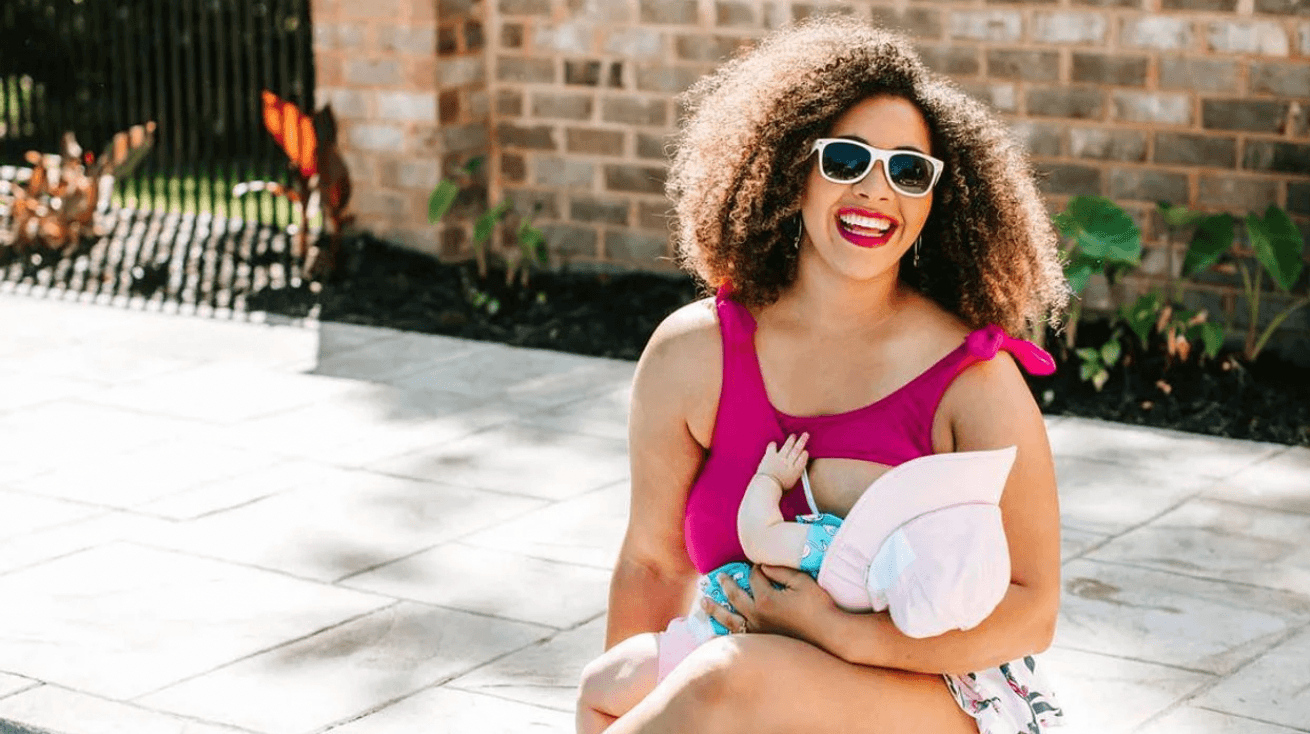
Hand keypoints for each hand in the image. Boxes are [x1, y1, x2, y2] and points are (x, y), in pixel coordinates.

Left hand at [701, 564, 832, 639]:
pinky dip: (725, 632)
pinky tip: (717, 632)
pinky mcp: (763, 643)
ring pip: (730, 619)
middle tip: (718, 577)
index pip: (754, 577)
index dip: (756, 568)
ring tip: (704, 602)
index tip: (758, 564)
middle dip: (726, 584)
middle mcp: (757, 616)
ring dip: (715, 609)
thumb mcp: (802, 582)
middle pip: (735, 596)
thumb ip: (780, 571)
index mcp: (765, 599)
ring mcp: (758, 631)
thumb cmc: (819, 606)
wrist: (830, 635)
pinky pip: (738, 637)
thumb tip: (762, 565)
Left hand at [755, 433, 808, 489]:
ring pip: (787, 446)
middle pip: (797, 450)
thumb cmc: (777, 489)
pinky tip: (774, 443)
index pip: (803, 459)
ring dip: (791, 440)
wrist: (767, 486)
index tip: (805, 451)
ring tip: (793, 436)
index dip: (805, 454)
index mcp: (795, 471)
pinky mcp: (770, 456)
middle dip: (802, 441)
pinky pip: (773, 447)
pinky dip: (773, 445)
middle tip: (805, 434)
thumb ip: (793, 477)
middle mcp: (789, 463)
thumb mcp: (790, 485)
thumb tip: (792, 475)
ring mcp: (780, 458)